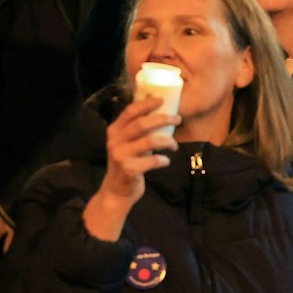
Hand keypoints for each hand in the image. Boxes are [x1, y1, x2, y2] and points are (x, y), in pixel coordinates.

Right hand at [83, 96, 178, 241]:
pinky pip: (153, 160)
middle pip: (142, 124)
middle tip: (177, 119)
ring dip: (167, 141)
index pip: (130, 111)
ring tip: (174, 145)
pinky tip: (166, 161)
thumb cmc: (125, 164)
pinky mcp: (129, 170)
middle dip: (163, 119)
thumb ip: (135, 131)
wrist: (115, 192)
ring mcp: (121, 156)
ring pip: (150, 141)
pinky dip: (163, 160)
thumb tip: (160, 113)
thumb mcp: (124, 144)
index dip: (147, 104)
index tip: (163, 100)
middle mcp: (115, 141)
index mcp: (114, 131)